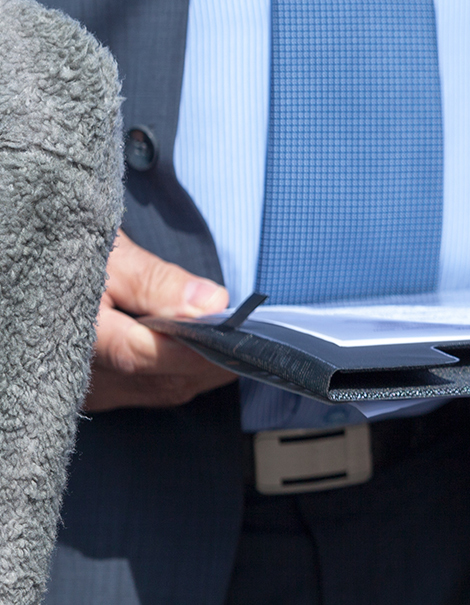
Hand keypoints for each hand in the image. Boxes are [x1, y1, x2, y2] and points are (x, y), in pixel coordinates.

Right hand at [85, 231, 235, 411]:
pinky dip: (182, 372)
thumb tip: (211, 303)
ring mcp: (89, 390)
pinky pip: (153, 392)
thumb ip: (157, 282)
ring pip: (164, 390)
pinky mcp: (98, 394)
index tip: (238, 331)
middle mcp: (80, 374)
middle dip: (212, 358)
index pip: (145, 354)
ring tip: (232, 338)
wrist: (39, 272)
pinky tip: (202, 351)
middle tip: (250, 333)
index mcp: (77, 335)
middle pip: (164, 379)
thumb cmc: (70, 254)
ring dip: (202, 367)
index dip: (197, 345)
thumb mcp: (111, 254)